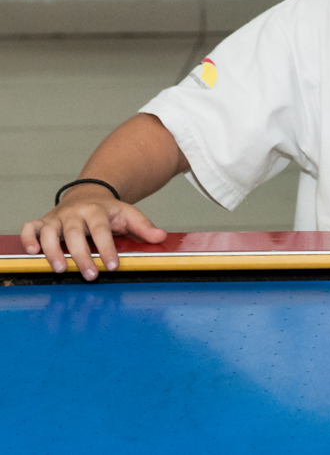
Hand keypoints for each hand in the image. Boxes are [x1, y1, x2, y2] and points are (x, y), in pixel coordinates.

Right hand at [19, 184, 166, 280]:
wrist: (89, 194)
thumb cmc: (109, 210)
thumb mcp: (128, 215)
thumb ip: (144, 226)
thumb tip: (160, 237)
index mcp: (97, 211)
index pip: (102, 230)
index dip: (107, 248)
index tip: (114, 265)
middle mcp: (75, 213)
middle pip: (75, 234)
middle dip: (82, 256)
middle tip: (91, 275)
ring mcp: (57, 218)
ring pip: (50, 232)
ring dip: (53, 251)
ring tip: (60, 269)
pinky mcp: (43, 222)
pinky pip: (31, 228)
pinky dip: (29, 238)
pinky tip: (34, 252)